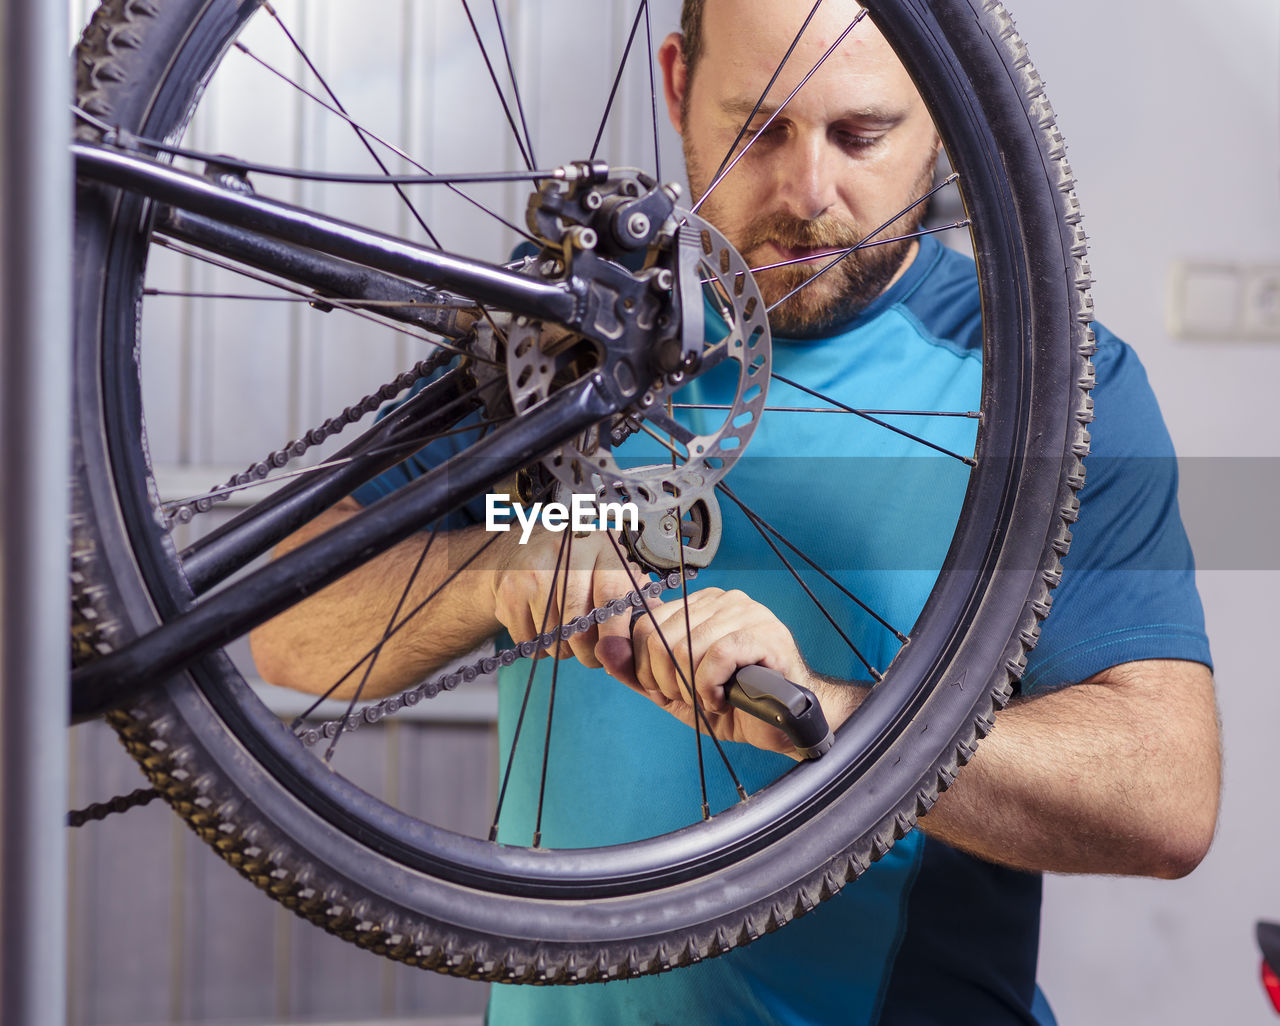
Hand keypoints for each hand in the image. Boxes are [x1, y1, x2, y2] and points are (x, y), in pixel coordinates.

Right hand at [488, 526, 646, 667]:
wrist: (522, 550)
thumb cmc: (575, 566)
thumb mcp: (610, 570)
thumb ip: (636, 597)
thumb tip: (656, 630)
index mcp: (602, 548)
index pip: (613, 597)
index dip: (616, 634)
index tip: (618, 655)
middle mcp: (568, 554)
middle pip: (581, 625)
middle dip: (588, 653)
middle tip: (591, 655)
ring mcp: (535, 571)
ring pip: (555, 637)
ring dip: (562, 649)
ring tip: (566, 633)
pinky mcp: (511, 590)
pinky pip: (529, 640)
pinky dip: (538, 646)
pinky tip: (543, 628)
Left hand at [617, 587, 855, 754]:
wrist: (783, 726)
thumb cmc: (732, 705)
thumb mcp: (673, 691)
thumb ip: (636, 672)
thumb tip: (602, 649)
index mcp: (698, 606)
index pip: (644, 627)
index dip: (645, 669)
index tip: (670, 690)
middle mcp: (720, 601)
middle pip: (658, 638)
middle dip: (667, 682)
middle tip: (692, 698)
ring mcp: (745, 613)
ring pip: (685, 649)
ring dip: (692, 689)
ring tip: (713, 699)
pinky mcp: (764, 634)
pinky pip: (717, 657)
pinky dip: (712, 687)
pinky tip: (725, 699)